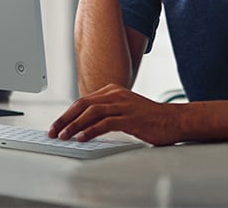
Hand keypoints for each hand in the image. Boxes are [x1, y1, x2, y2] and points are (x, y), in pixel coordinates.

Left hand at [48, 84, 181, 145]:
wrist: (173, 120)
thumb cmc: (148, 118)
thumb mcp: (123, 109)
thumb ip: (106, 112)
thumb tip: (83, 124)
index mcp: (111, 91)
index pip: (83, 101)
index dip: (67, 114)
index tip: (57, 125)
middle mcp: (115, 95)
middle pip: (82, 104)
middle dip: (65, 118)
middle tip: (54, 131)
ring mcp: (122, 105)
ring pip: (91, 112)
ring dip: (74, 125)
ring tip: (64, 136)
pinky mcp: (130, 118)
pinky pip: (105, 123)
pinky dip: (91, 130)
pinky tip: (82, 138)